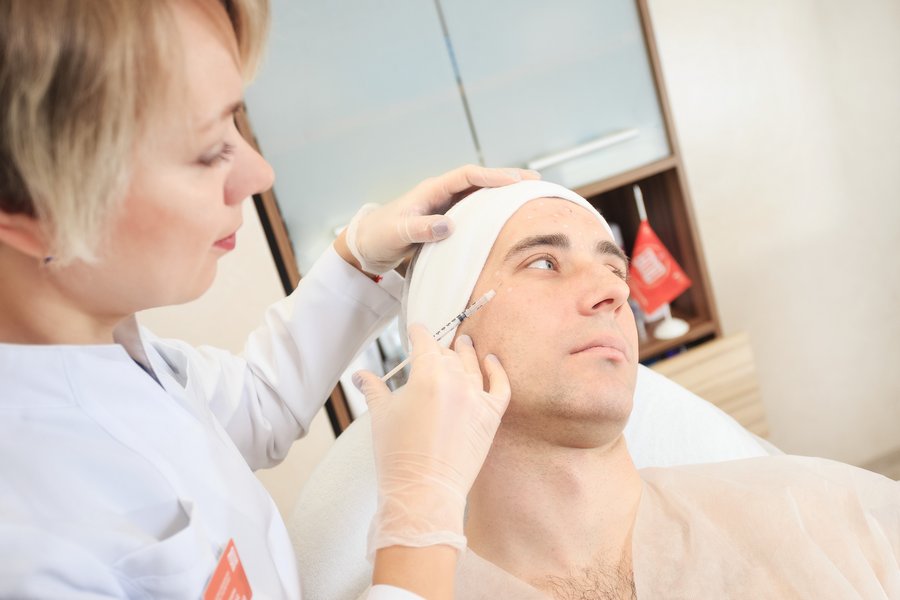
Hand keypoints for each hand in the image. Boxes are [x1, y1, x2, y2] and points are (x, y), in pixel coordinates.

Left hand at [344, 164, 538, 273]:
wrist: (367, 246)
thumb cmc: (379, 236)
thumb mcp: (397, 234)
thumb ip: (421, 229)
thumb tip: (449, 224)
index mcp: (431, 190)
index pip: (467, 176)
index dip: (492, 177)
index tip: (515, 182)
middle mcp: (441, 194)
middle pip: (480, 180)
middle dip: (507, 179)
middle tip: (535, 181)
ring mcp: (445, 206)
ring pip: (480, 194)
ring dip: (503, 194)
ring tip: (530, 196)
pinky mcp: (447, 221)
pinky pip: (475, 211)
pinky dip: (493, 210)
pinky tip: (509, 216)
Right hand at [353, 325, 510, 556]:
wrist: (423, 491)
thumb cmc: (398, 454)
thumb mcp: (381, 415)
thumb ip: (374, 389)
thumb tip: (360, 376)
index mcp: (428, 375)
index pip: (424, 344)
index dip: (419, 333)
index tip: (416, 329)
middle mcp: (456, 381)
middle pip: (447, 356)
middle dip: (439, 349)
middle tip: (433, 346)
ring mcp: (477, 399)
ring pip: (472, 366)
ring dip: (467, 353)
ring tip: (464, 343)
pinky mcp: (491, 417)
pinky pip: (500, 387)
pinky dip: (498, 372)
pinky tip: (492, 361)